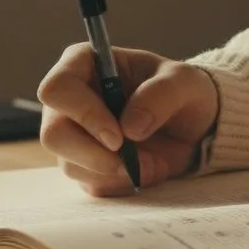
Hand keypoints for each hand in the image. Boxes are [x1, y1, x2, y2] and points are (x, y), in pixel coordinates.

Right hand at [35, 43, 218, 196]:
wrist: (194, 126)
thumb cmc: (184, 91)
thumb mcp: (185, 82)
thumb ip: (161, 95)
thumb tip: (129, 127)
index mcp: (83, 64)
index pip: (58, 88)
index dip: (83, 114)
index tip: (118, 136)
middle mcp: (70, 101)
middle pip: (53, 134)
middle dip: (94, 155)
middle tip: (133, 160)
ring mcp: (74, 135)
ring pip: (70, 164)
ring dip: (116, 172)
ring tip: (155, 162)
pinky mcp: (85, 165)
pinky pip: (90, 184)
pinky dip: (122, 183)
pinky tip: (148, 170)